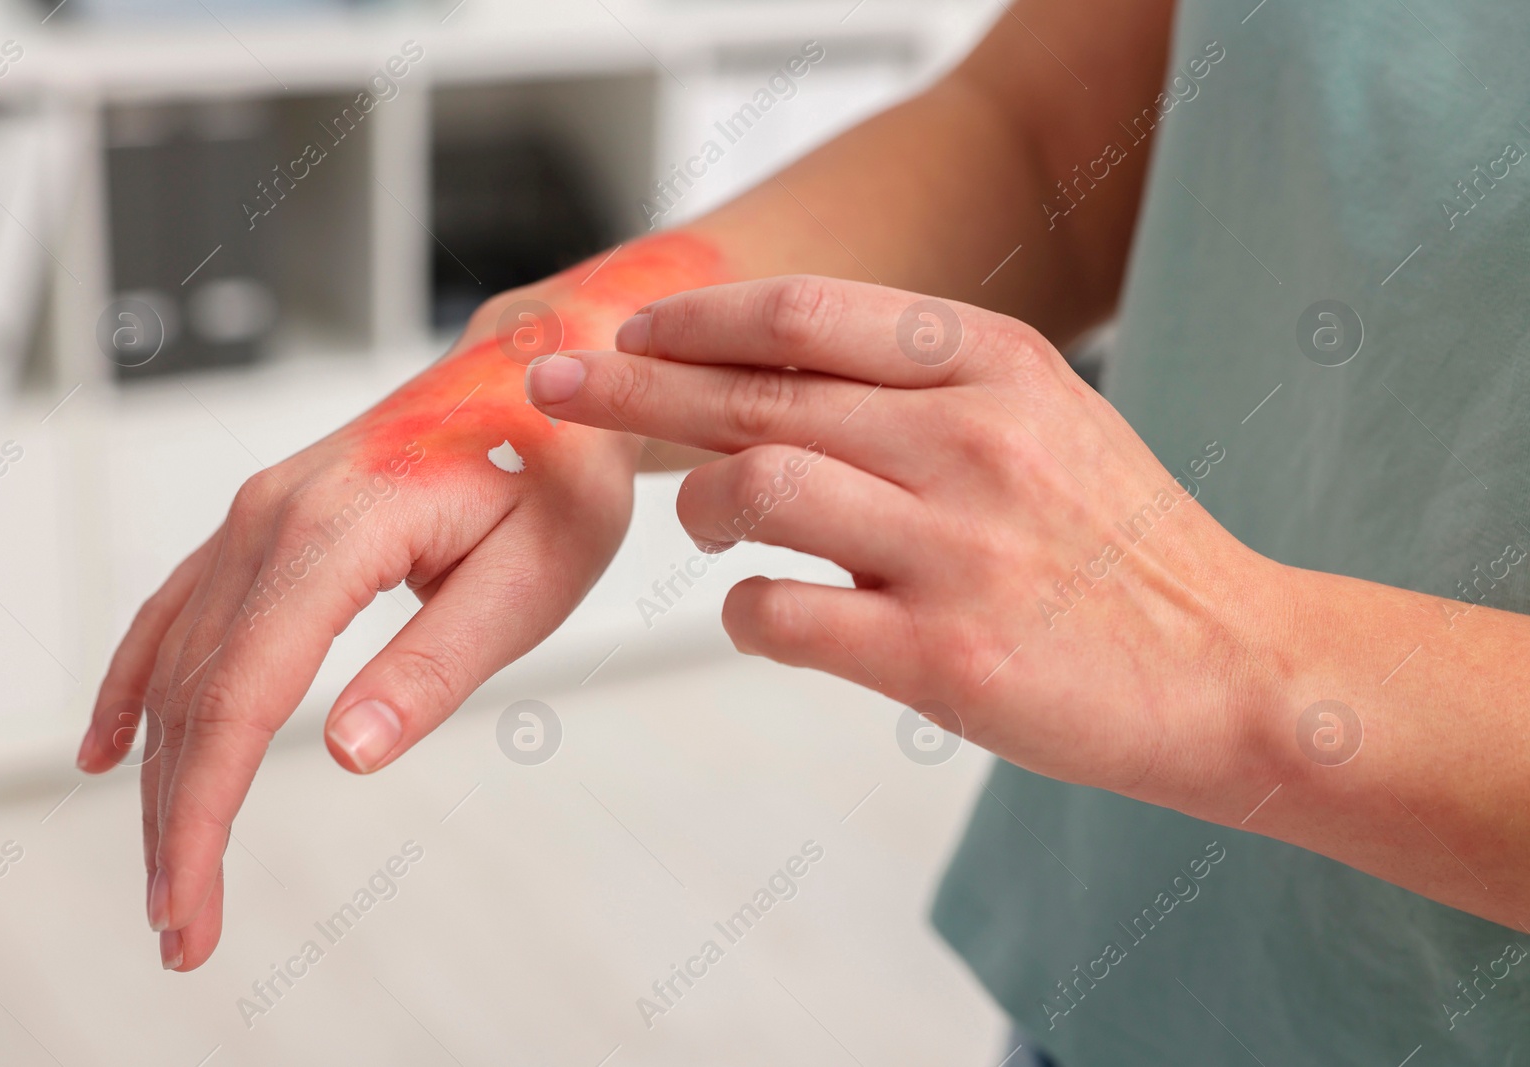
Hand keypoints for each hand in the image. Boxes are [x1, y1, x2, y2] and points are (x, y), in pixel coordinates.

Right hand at [78, 234, 727, 970]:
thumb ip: (438, 663)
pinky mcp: (268, 520)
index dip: (204, 813)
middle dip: (177, 818)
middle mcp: (274, 514)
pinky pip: (181, 609)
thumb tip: (346, 752)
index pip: (242, 694)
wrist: (544, 375)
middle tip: (180, 929)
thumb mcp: (532, 577)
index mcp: (339, 528)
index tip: (190, 907)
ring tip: (165, 872)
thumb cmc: (558, 474)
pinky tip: (112, 742)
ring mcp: (261, 512)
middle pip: (196, 690)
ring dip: (159, 770)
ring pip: (179, 659)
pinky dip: (141, 682)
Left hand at [526, 276, 1283, 809]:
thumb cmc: (1119, 545)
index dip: (692, 320)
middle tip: (556, 387)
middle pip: (751, 389)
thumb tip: (766, 377)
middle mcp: (969, 440)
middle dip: (630, 383)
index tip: (628, 330)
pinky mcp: (940, 657)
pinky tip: (761, 611)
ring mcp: (954, 548)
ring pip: (753, 485)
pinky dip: (743, 611)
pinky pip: (779, 613)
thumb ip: (918, 388)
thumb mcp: (1043, 416)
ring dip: (699, 505)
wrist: (1233, 666)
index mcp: (993, 365)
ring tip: (708, 523)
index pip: (801, 317)